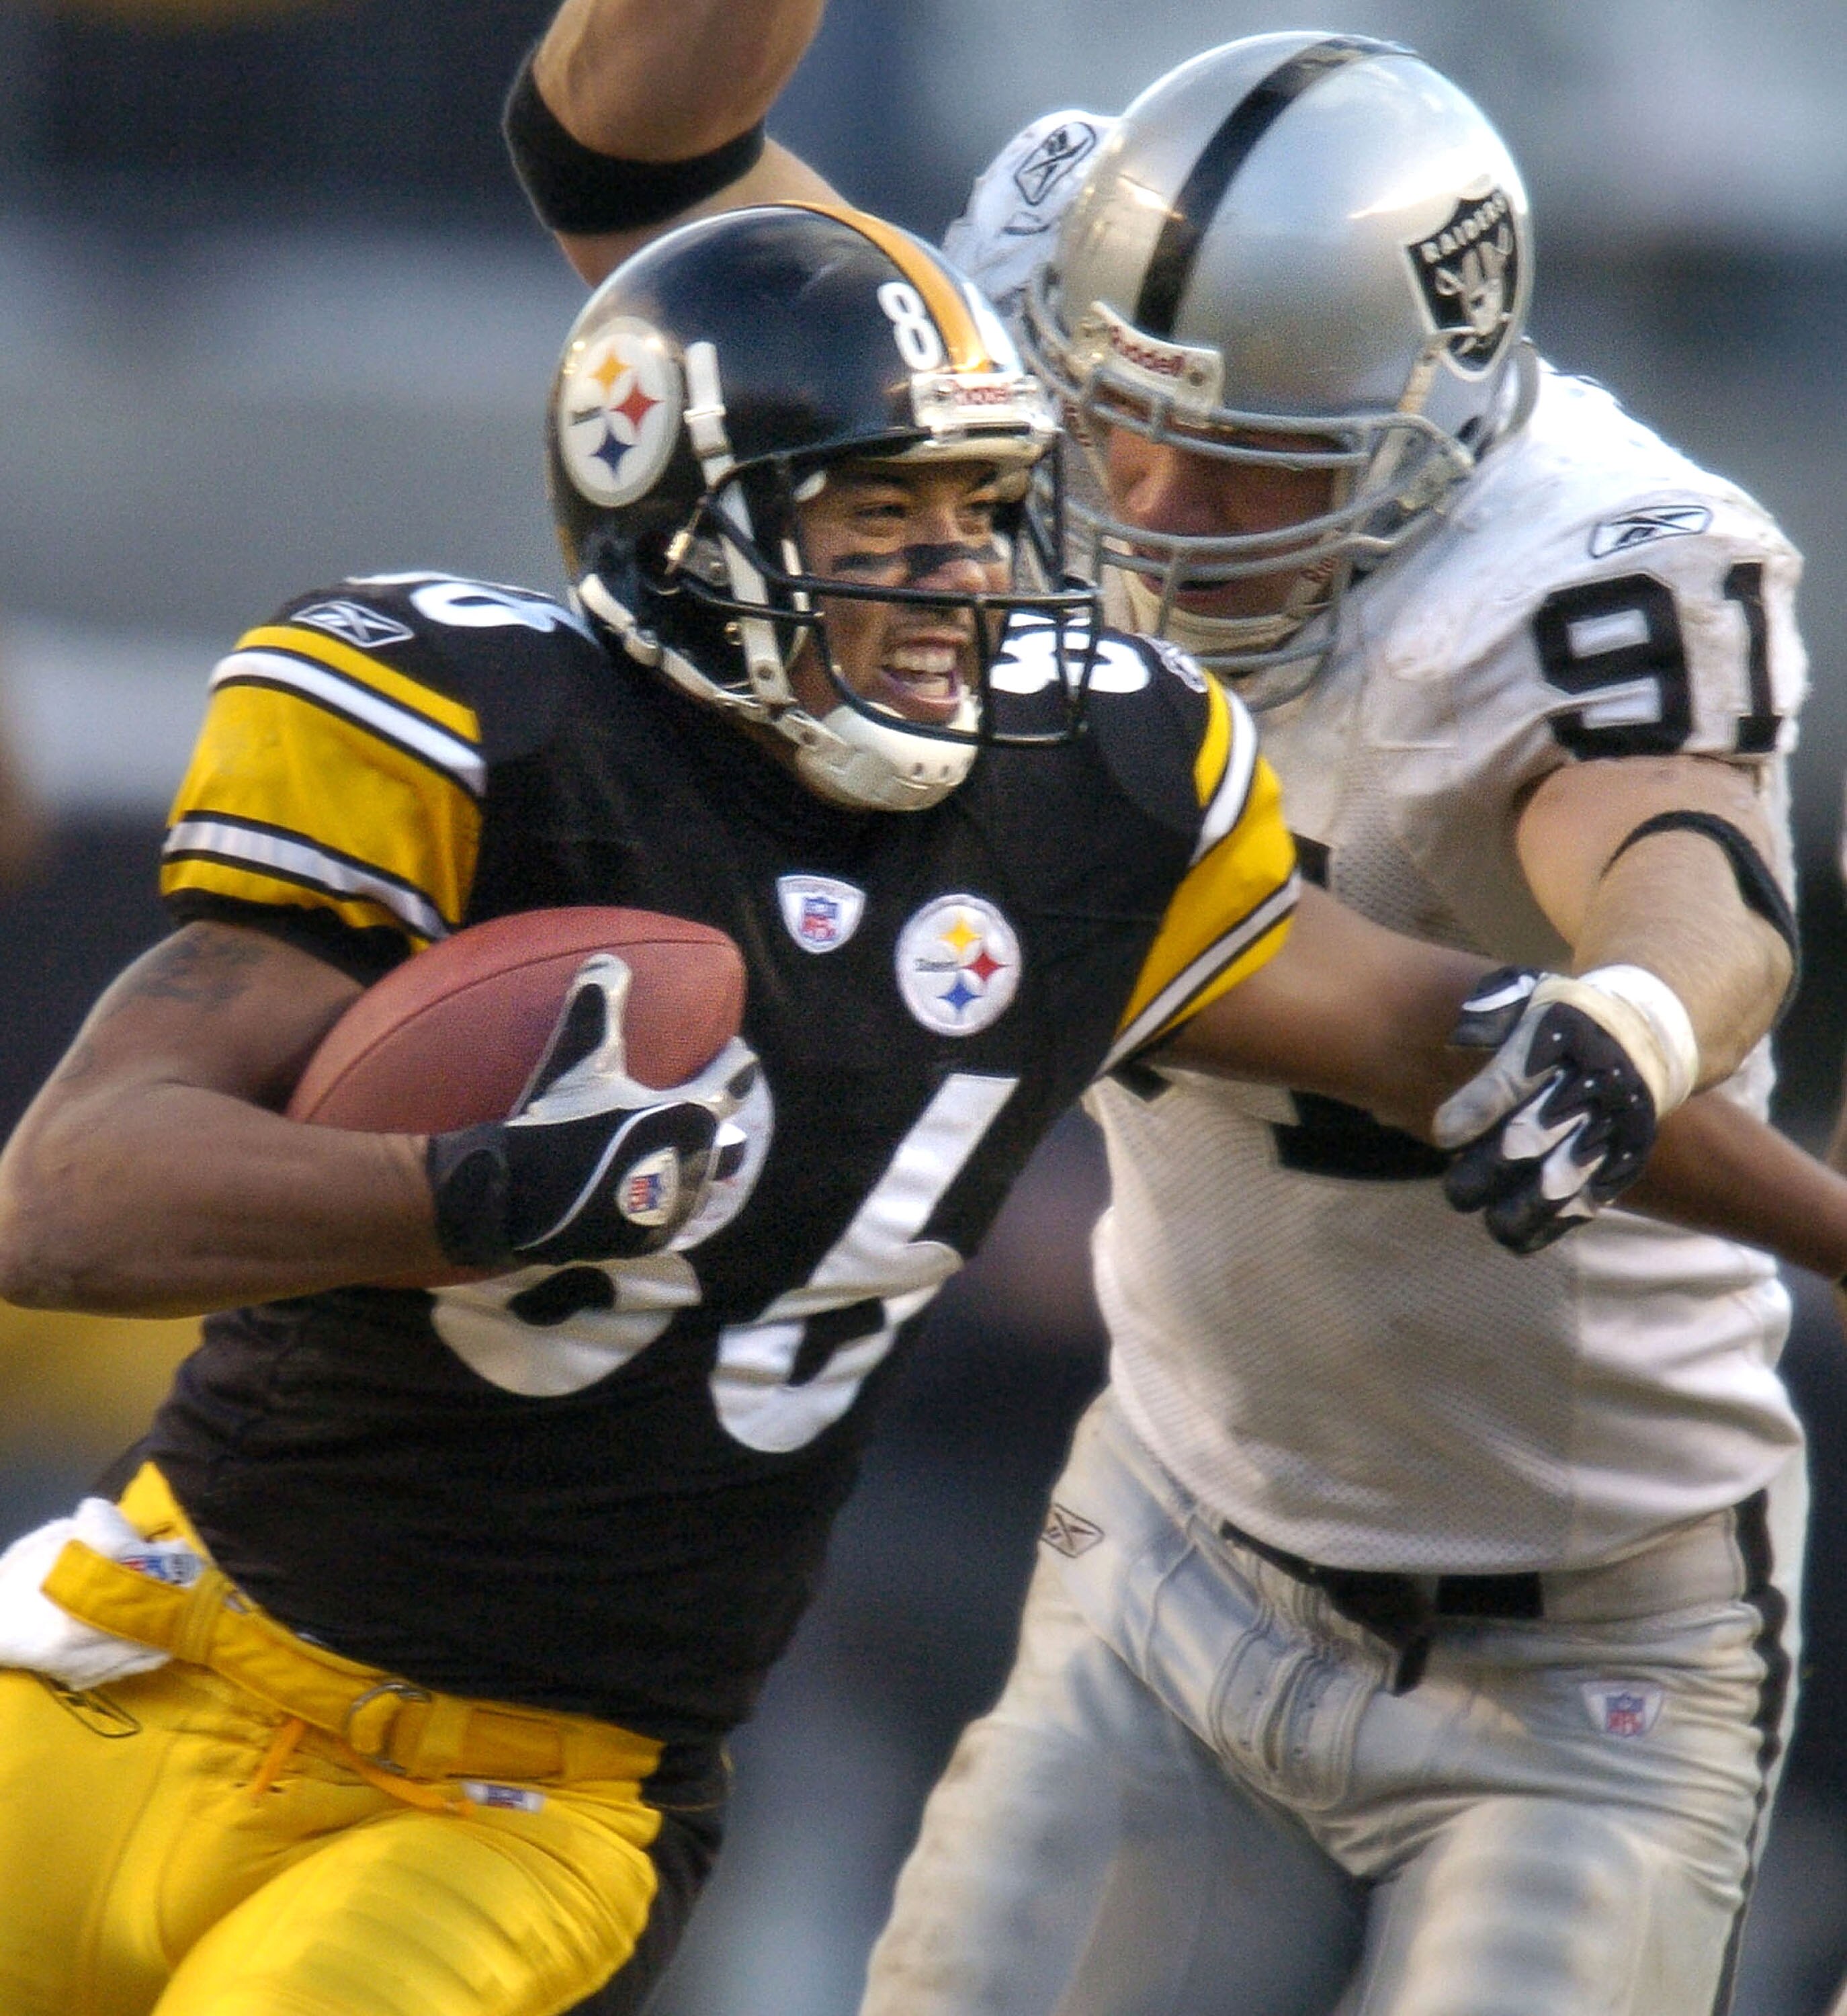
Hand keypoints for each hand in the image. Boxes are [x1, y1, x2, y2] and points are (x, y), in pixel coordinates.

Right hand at [428, 953, 760, 1268]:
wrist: (520, 1201)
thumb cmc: (556, 1121)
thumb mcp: (576, 1058)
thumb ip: (596, 1003)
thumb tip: (608, 959)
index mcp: (693, 1118)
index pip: (733, 1080)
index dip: (734, 1061)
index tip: (734, 1050)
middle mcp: (697, 1166)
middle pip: (728, 1140)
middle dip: (720, 1123)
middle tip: (706, 1108)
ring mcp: (675, 1209)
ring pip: (701, 1183)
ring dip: (693, 1165)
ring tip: (675, 1151)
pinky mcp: (649, 1239)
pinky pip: (670, 1215)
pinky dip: (663, 1199)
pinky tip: (645, 1193)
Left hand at [1433, 966, 1689, 1254]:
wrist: (1647, 1036)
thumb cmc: (1565, 1018)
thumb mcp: (1531, 995)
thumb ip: (1490, 1011)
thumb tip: (1458, 1040)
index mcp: (1555, 1045)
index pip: (1505, 1084)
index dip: (1472, 1112)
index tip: (1443, 1134)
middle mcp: (1582, 1090)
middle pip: (1526, 1140)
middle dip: (1485, 1170)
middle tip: (1457, 1190)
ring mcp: (1605, 1129)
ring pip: (1560, 1183)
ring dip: (1519, 1210)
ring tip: (1489, 1220)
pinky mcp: (1621, 1160)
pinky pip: (1589, 1201)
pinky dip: (1553, 1225)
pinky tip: (1519, 1237)